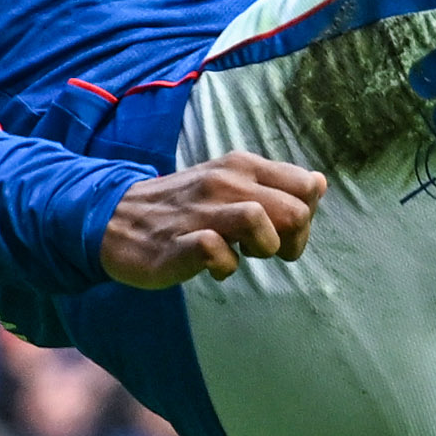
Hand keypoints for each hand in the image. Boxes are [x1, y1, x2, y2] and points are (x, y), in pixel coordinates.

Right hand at [98, 152, 323, 288]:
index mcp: (242, 166)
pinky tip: (216, 268)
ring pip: (257, 219)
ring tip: (245, 256)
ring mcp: (200, 212)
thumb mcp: (232, 183)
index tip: (285, 233)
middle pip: (293, 208)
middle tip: (270, 252)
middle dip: (293, 239)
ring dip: (263, 247)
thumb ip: (275, 184)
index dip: (307, 216)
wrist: (116, 218)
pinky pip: (215, 251)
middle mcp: (224, 182)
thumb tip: (319, 183)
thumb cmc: (184, 207)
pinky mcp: (178, 243)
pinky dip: (224, 266)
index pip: (306, 185)